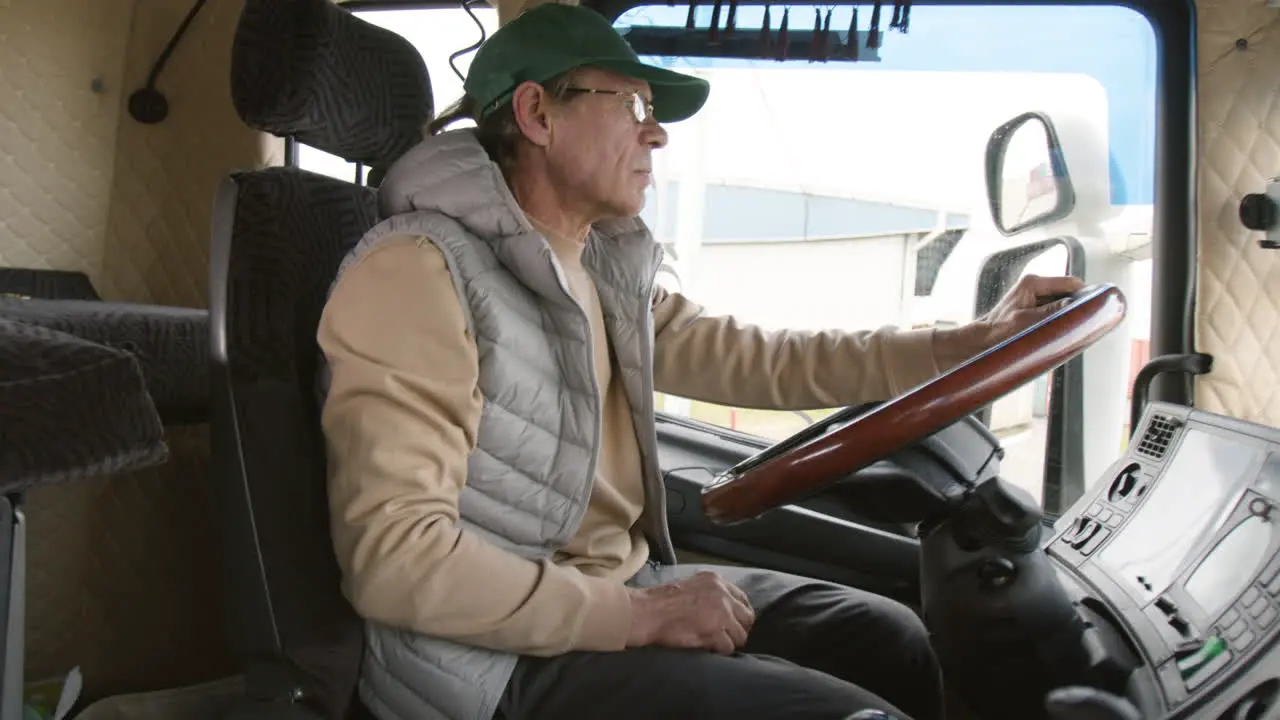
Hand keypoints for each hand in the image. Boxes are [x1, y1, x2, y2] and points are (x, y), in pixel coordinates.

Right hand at [626, 571, 754, 654]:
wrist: (649, 612)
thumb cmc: (662, 601)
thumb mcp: (692, 586)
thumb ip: (711, 594)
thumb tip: (725, 608)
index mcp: (717, 581)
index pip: (743, 599)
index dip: (740, 614)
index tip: (734, 623)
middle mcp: (723, 595)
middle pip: (747, 618)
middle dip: (739, 629)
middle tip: (727, 637)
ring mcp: (721, 614)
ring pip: (740, 635)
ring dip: (729, 642)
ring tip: (715, 644)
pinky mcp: (715, 632)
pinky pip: (728, 648)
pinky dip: (719, 651)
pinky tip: (707, 648)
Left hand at [971, 274, 1085, 349]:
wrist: (981, 342)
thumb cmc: (998, 331)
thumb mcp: (1028, 322)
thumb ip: (1052, 312)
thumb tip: (1076, 307)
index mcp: (1033, 283)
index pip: (1070, 283)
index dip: (1085, 294)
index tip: (1096, 307)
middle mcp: (1034, 286)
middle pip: (1068, 292)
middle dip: (1076, 306)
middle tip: (1084, 322)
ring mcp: (1034, 296)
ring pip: (1062, 302)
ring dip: (1067, 315)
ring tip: (1071, 328)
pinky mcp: (1033, 308)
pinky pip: (1053, 311)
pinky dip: (1058, 319)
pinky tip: (1060, 330)